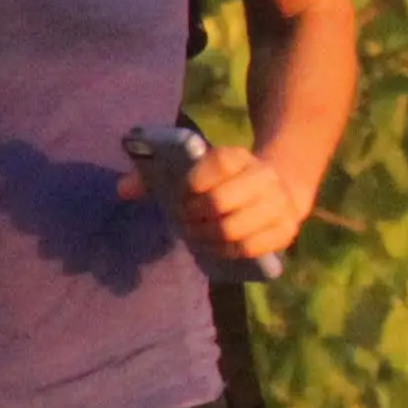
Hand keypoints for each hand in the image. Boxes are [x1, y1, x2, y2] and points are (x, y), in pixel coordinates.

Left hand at [126, 131, 307, 264]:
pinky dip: (225, 251)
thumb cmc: (224, 181)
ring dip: (206, 237)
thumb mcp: (196, 170)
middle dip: (194, 217)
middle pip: (221, 202)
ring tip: (195, 236)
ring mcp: (278, 205)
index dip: (193, 183)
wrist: (279, 187)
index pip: (218, 164)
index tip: (180, 196)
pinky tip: (213, 247)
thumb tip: (122, 190)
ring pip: (234, 229)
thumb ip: (155, 176)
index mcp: (240, 156)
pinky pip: (249, 248)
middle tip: (184, 222)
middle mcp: (264, 177)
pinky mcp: (285, 231)